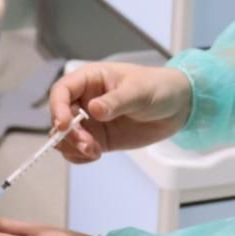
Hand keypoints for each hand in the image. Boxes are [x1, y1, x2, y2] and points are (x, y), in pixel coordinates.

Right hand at [49, 62, 192, 162]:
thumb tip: (93, 110)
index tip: (65, 124)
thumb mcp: (139, 91)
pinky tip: (95, 155)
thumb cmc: (158, 88)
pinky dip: (79, 156)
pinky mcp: (98, 139)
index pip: (61, 91)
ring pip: (65, 136)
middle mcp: (84, 100)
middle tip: (87, 145)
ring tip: (94, 152)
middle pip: (59, 117)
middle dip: (67, 134)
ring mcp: (90, 121)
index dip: (57, 107)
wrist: (177, 107)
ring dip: (72, 147)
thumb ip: (116, 101)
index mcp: (90, 79)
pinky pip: (78, 150)